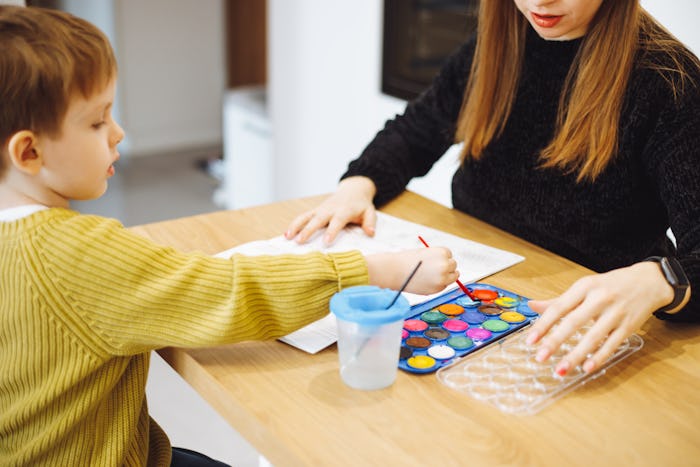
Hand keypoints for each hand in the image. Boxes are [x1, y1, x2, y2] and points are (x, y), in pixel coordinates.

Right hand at [285, 176, 376, 244]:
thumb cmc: (361, 205)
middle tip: (299, 241)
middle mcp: (330, 209)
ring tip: (287, 237)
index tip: (326, 242)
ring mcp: (321, 209)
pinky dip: (294, 224)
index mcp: (344, 210)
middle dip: (308, 230)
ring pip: (306, 216)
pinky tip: (286, 234)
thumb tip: (370, 233)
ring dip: (296, 226)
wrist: (353, 190)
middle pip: (317, 219)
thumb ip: (370, 222)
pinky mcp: (315, 210)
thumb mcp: (370, 212)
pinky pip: (303, 217)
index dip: (331, 231)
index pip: (337, 221)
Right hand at [365, 247, 458, 294]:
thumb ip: (436, 259)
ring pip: (453, 277)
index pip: (449, 255)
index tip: (434, 261)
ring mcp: (442, 278)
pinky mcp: (437, 289)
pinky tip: (427, 282)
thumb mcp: (424, 253)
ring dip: (446, 276)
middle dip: (446, 267)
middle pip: (453, 265)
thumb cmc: (407, 260)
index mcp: (442, 253)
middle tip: (436, 270)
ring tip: (434, 276)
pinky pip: (443, 286)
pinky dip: (438, 285)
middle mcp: (445, 265)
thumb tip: (447, 267)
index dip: (442, 258)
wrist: (395, 271)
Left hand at [525, 262, 673, 375]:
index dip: (543, 325)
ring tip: (560, 369)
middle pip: (574, 322)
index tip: (530, 340)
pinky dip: (599, 357)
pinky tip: (587, 367)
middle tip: (540, 357)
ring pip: (593, 337)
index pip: (559, 307)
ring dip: (576, 355)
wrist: (649, 281)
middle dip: (555, 341)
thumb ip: (559, 300)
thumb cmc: (611, 285)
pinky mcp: (629, 326)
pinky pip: (612, 344)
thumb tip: (532, 306)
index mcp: (584, 286)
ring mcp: (615, 313)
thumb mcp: (585, 287)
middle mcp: (599, 298)